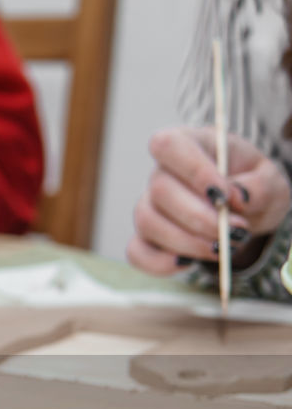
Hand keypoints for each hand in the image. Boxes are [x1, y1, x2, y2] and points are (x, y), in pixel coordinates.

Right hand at [127, 126, 290, 275]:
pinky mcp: (145, 238)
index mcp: (190, 144)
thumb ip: (259, 186)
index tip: (222, 196)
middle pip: (160, 191)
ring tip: (222, 248)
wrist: (246, 216)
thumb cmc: (253, 188)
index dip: (192, 170)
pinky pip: (137, 253)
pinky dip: (161, 263)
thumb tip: (235, 197)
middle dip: (199, 218)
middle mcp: (161, 174)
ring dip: (187, 242)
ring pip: (148, 222)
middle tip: (236, 231)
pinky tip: (188, 262)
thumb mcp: (271, 181)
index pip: (168, 145)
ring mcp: (149, 207)